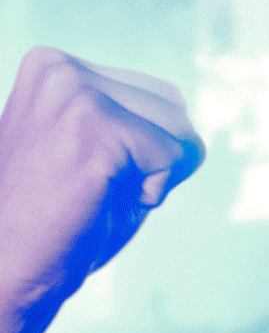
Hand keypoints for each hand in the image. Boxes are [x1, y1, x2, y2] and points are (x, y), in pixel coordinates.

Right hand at [0, 47, 202, 308]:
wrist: (5, 266)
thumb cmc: (59, 220)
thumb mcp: (97, 151)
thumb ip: (134, 120)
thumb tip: (186, 110)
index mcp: (54, 66)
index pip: (164, 97)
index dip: (146, 152)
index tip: (88, 173)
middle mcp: (59, 68)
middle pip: (178, 110)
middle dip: (155, 162)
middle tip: (93, 188)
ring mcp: (72, 94)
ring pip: (183, 133)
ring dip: (153, 178)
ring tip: (94, 193)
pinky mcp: (90, 129)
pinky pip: (176, 157)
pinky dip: (151, 193)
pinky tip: (98, 202)